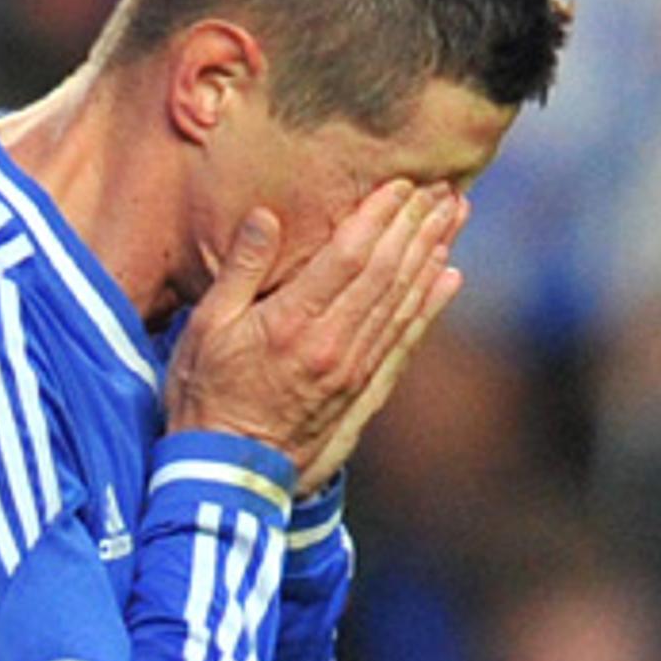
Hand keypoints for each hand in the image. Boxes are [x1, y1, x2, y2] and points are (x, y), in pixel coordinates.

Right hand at [165, 179, 467, 489]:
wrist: (225, 477)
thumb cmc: (204, 400)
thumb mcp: (205, 329)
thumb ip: (241, 270)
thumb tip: (267, 216)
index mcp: (294, 323)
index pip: (350, 254)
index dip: (380, 215)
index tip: (402, 183)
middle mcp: (334, 345)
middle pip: (388, 272)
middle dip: (418, 225)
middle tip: (444, 188)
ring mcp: (353, 373)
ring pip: (403, 302)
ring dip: (432, 254)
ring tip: (455, 216)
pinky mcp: (361, 396)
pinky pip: (404, 344)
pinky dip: (429, 308)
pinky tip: (448, 279)